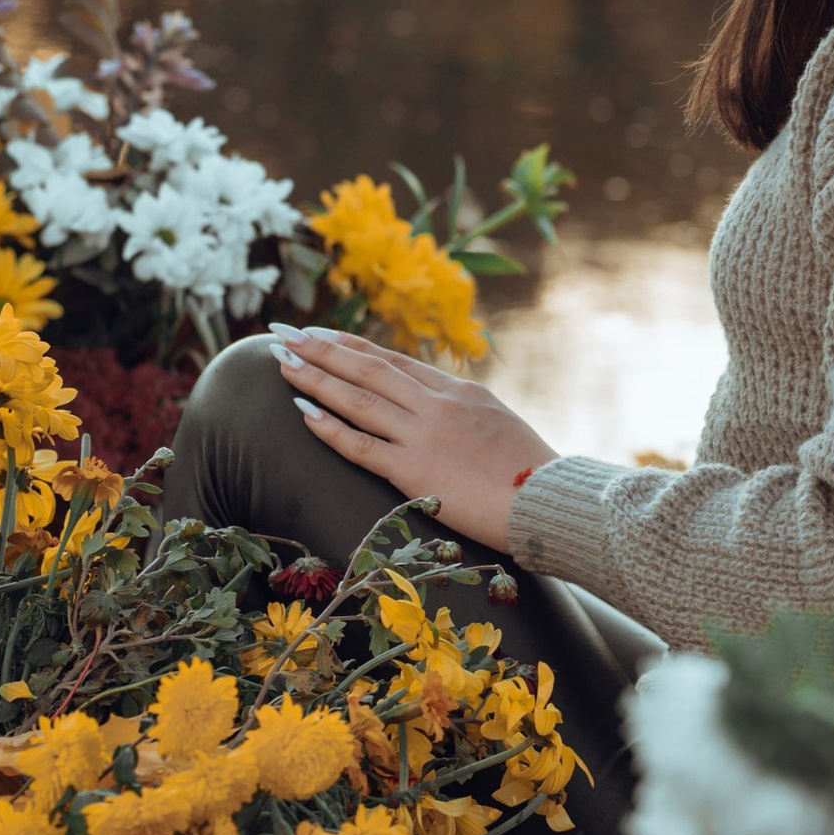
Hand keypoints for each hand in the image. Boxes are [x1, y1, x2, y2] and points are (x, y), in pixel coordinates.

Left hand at [272, 327, 557, 554]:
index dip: (352, 347)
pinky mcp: (416, 472)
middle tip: (282, 335)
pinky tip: (304, 412)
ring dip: (316, 378)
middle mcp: (438, 405)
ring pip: (359, 400)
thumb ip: (464, 412)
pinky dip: (331, 427)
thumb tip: (438, 405)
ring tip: (281, 362)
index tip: (318, 334)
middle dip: (321, 350)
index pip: (394, 361)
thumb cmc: (532, 473)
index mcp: (460, 391)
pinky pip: (363, 446)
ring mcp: (425, 436)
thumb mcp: (499, 425)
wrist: (552, 500)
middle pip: (368, 370)